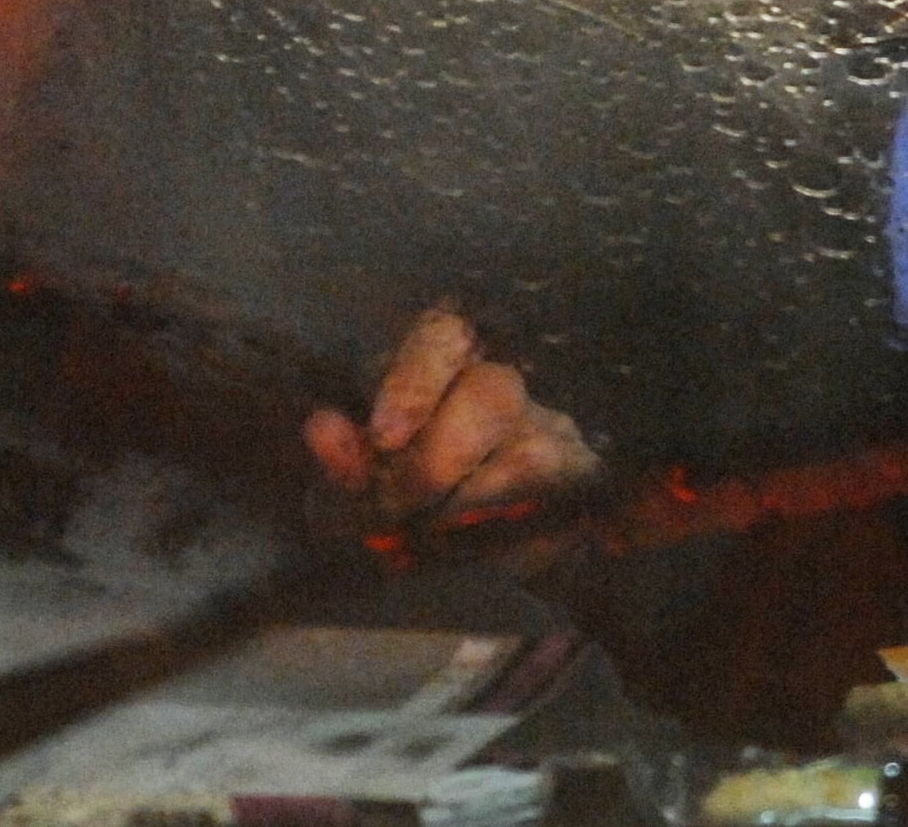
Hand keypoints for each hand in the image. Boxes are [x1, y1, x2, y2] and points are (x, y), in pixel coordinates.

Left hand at [302, 306, 601, 525]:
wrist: (477, 576)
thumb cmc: (405, 518)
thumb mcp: (358, 498)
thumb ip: (342, 464)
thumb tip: (321, 427)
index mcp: (440, 373)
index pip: (443, 332)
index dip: (416, 378)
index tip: (384, 437)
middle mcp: (502, 388)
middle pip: (493, 390)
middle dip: (437, 462)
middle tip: (398, 513)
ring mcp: (553, 429)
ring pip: (527, 452)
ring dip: (467, 508)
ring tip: (430, 540)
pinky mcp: (586, 478)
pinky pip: (556, 502)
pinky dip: (504, 534)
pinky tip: (475, 551)